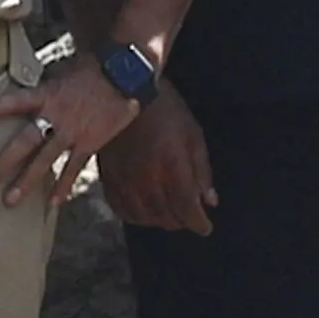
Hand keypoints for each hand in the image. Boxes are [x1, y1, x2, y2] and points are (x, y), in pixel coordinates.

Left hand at [0, 60, 136, 203]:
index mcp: (46, 94)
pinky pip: (74, 168)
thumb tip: (20, 88)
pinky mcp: (89, 144)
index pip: (14, 102)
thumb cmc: (89, 69)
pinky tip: (53, 202)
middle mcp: (56, 116)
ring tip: (10, 199)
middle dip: (6, 161)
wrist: (124, 76)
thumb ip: (40, 85)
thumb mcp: (59, 70)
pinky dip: (64, 185)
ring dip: (28, 181)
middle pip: (26, 141)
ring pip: (46, 160)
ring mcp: (73, 132)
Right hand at [102, 84, 216, 236]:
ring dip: (158, 220)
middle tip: (188, 217)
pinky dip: (134, 215)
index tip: (206, 227)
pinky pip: (120, 208)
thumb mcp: (193, 135)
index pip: (187, 209)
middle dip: (181, 221)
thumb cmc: (166, 110)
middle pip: (165, 217)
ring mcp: (124, 179)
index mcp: (171, 167)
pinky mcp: (108, 176)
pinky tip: (143, 210)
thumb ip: (202, 171)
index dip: (198, 223)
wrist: (125, 90)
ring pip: (142, 217)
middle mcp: (146, 178)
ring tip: (168, 214)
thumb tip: (210, 201)